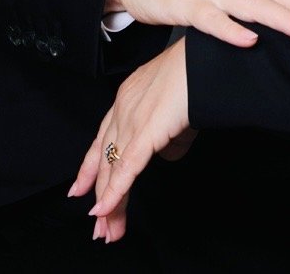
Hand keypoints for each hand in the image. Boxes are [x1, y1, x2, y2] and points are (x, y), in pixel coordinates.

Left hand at [68, 37, 191, 242]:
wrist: (207, 59)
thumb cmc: (199, 73)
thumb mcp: (177, 102)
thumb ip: (168, 128)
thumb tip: (168, 151)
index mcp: (128, 94)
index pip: (104, 138)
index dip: (92, 167)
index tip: (82, 188)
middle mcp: (123, 106)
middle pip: (105, 157)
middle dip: (100, 194)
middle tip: (99, 225)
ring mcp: (132, 118)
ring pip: (113, 168)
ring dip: (110, 203)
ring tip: (107, 230)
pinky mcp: (145, 131)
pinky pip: (125, 168)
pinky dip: (115, 193)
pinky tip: (106, 211)